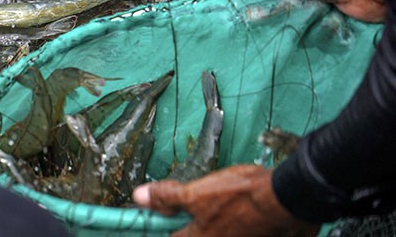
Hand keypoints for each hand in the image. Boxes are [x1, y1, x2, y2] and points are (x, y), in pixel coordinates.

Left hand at [133, 165, 318, 236]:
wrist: (288, 197)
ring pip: (215, 232)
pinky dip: (231, 225)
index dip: (166, 224)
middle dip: (190, 224)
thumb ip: (168, 197)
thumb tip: (139, 196)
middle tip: (199, 206)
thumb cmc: (242, 196)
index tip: (166, 215)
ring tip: (220, 206)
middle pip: (194, 234)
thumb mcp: (197, 193)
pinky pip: (234, 232)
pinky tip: (235, 212)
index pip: (173, 236)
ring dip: (213, 223)